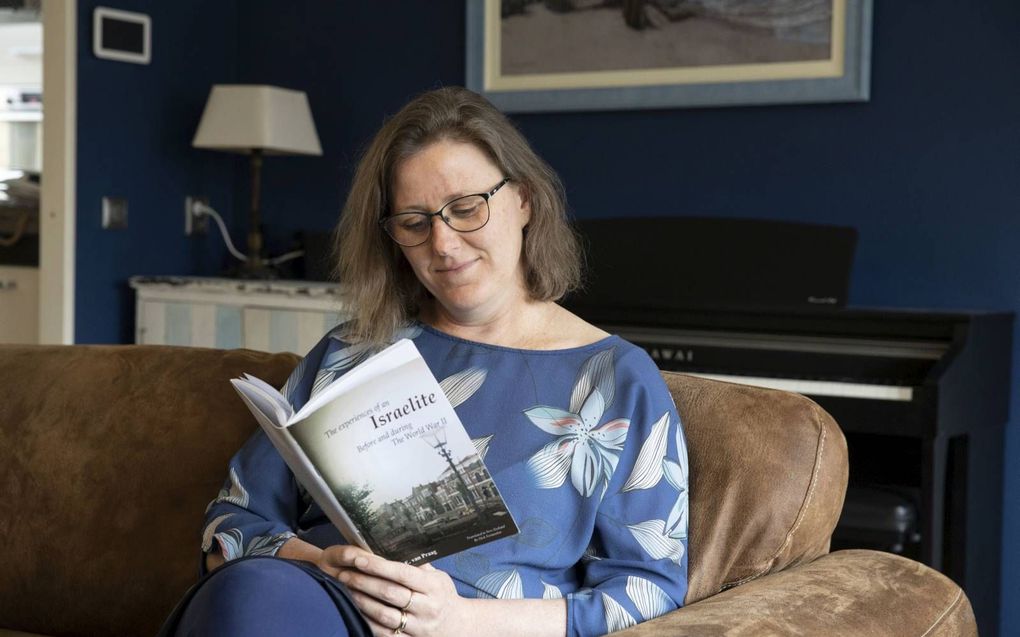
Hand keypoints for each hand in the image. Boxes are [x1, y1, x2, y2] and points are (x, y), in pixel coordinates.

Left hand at [321, 545, 467, 636]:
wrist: (458, 627)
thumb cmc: (442, 596)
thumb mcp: (438, 577)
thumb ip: (418, 565)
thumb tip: (394, 544)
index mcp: (433, 587)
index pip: (403, 574)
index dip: (379, 566)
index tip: (359, 558)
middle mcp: (427, 607)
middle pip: (389, 593)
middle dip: (363, 582)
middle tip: (343, 573)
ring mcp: (418, 627)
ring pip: (383, 614)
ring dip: (361, 601)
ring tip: (345, 590)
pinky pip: (383, 633)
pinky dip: (367, 621)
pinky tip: (355, 610)